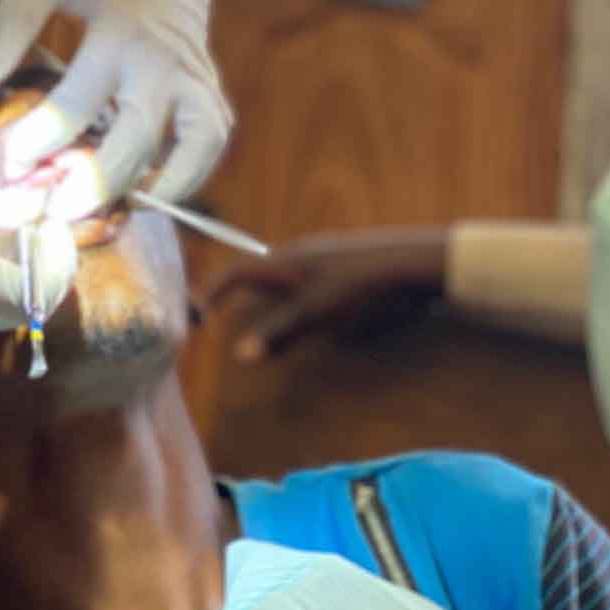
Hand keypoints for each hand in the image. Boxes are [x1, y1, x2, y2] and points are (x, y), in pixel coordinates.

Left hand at [0, 0, 230, 203]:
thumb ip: (13, 21)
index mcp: (119, 31)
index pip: (76, 105)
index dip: (38, 141)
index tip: (10, 162)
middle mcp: (163, 59)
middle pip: (137, 142)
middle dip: (94, 185)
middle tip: (56, 211)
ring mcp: (192, 72)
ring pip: (193, 145)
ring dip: (158, 184)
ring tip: (113, 210)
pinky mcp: (206, 79)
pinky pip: (210, 136)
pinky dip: (192, 168)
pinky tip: (152, 187)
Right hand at [203, 229, 448, 361]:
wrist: (410, 264)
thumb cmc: (357, 288)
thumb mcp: (315, 314)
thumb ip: (278, 333)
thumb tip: (239, 355)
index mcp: (283, 262)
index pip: (236, 272)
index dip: (214, 290)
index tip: (199, 309)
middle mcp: (297, 254)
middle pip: (258, 272)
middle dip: (242, 295)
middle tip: (230, 317)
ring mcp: (323, 256)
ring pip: (284, 276)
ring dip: (272, 298)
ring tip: (271, 321)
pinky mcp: (344, 263)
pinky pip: (307, 279)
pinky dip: (297, 298)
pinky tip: (316, 315)